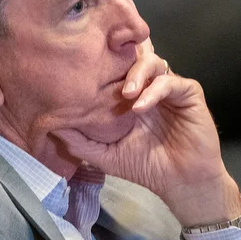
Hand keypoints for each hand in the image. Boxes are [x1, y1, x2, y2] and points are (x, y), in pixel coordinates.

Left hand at [53, 51, 240, 227]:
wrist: (181, 183)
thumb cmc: (147, 168)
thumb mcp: (106, 156)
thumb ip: (80, 142)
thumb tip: (51, 126)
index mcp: (130, 96)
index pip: (115, 68)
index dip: (101, 62)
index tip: (81, 65)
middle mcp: (149, 86)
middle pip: (134, 56)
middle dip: (119, 58)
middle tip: (103, 72)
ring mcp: (169, 88)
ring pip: (153, 62)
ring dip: (136, 73)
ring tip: (126, 94)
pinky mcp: (188, 93)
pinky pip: (170, 81)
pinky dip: (154, 91)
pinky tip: (141, 107)